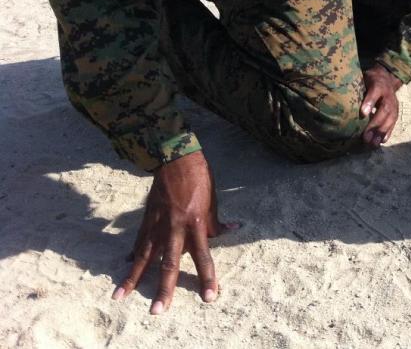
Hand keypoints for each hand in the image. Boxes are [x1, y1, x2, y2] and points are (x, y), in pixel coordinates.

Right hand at [112, 151, 235, 313]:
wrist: (176, 159)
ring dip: (133, 279)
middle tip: (158, 311)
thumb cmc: (200, 180)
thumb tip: (230, 231)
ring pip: (144, 257)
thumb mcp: (213, 201)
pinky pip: (139, 242)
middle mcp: (176, 228)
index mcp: (197, 224)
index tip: (209, 298)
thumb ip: (216, 222)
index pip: (204, 257)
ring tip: (120, 297)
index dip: (207, 278)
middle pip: (169, 264)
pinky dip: (133, 256)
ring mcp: (157, 225)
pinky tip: (126, 269)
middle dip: (164, 289)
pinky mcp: (146, 219)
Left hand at [360, 63, 402, 147]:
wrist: (386, 77)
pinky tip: (382, 141)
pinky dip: (388, 132)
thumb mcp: (362, 79)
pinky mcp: (396, 111)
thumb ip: (355, 87)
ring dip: (381, 131)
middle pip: (384, 109)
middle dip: (375, 124)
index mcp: (378, 84)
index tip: (363, 113)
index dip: (370, 102)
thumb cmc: (369, 80)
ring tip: (373, 143)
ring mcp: (394, 103)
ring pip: (390, 118)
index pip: (375, 92)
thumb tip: (338, 99)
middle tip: (365, 137)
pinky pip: (393, 122)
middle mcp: (388, 94)